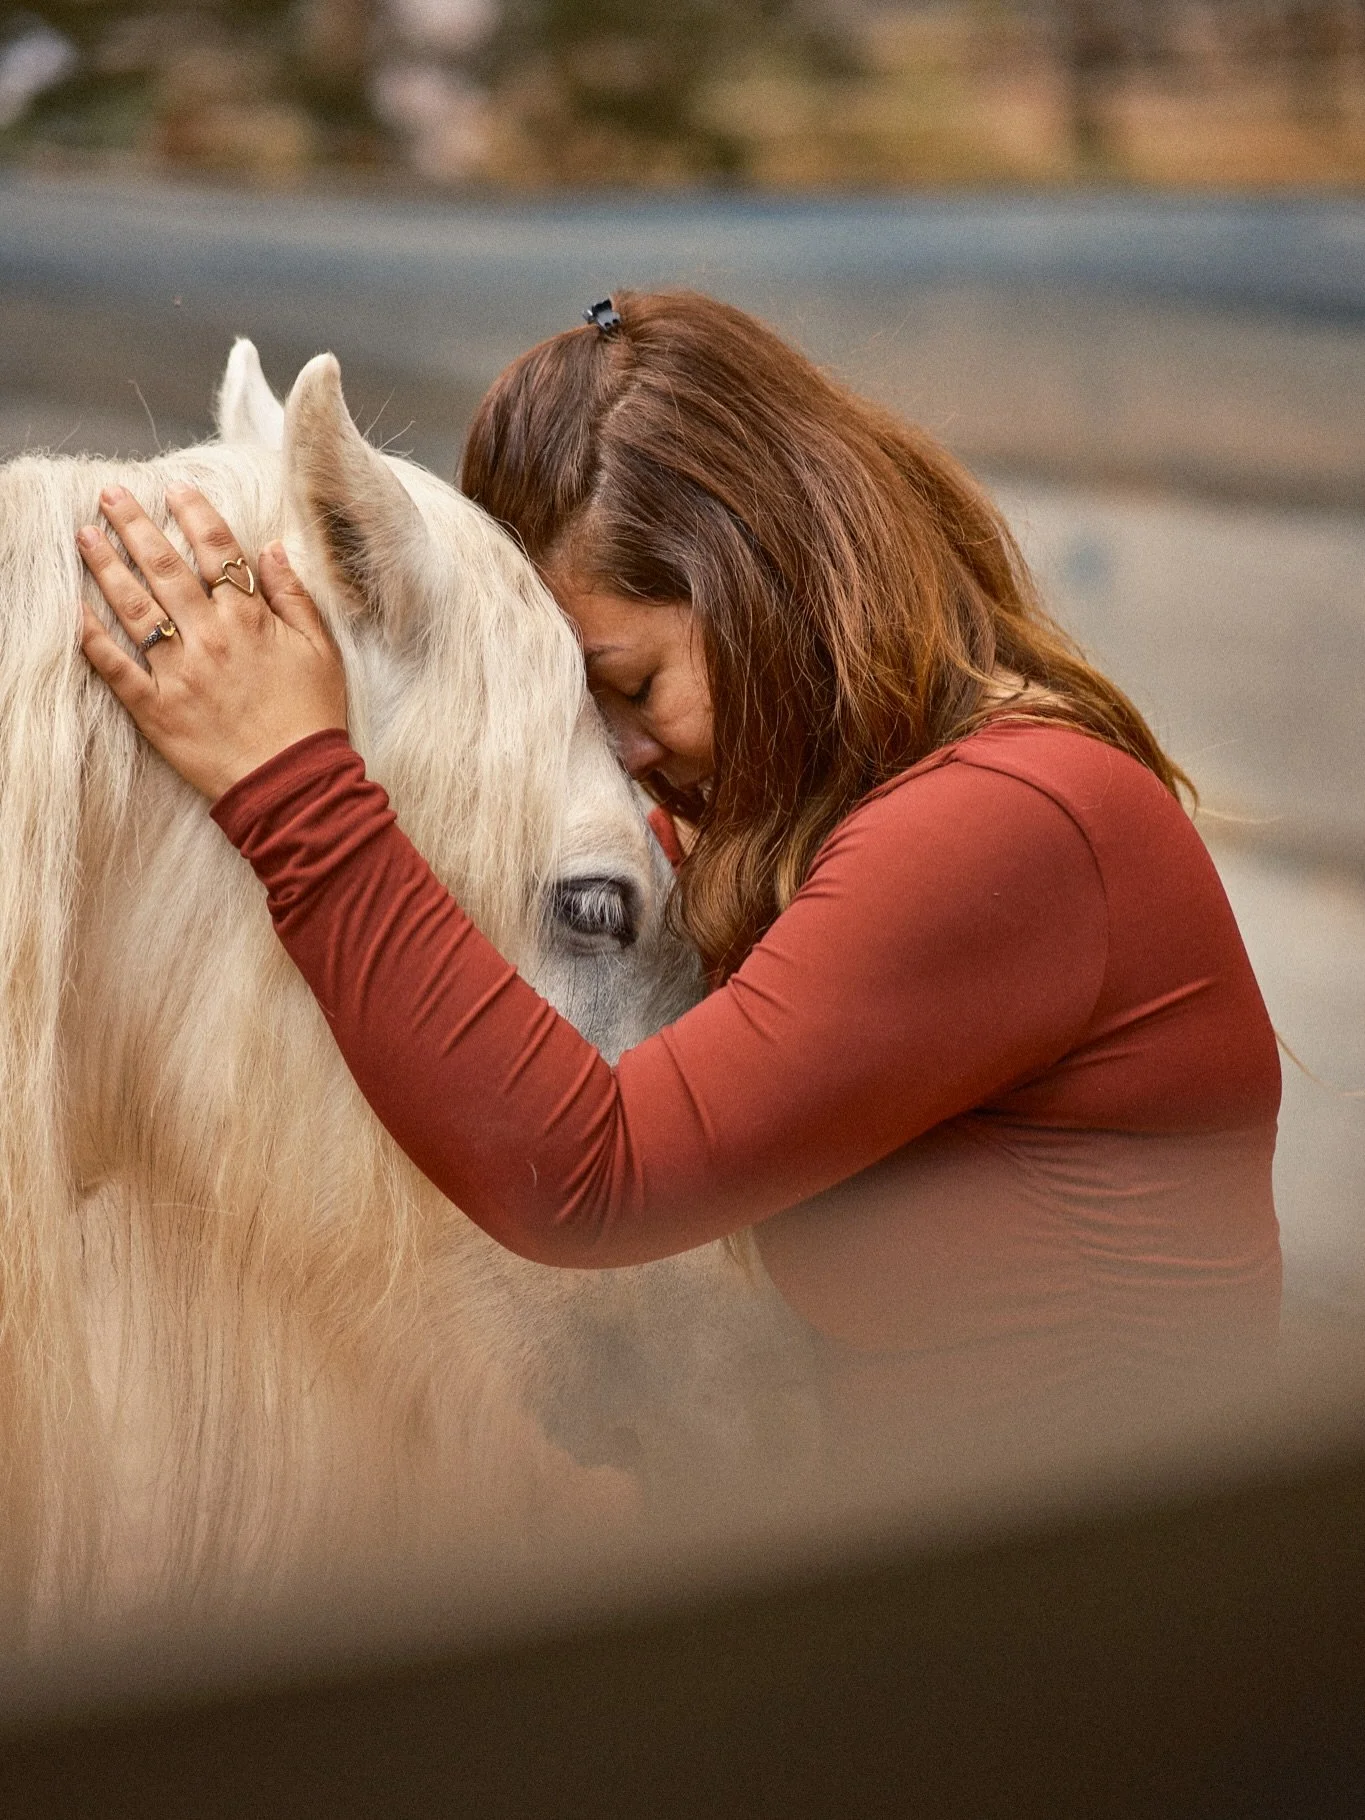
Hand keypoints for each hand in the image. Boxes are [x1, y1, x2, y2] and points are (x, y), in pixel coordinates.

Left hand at [79, 483, 348, 800]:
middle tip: (109, 495)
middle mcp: (208, 637)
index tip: (175, 489)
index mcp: (249, 620)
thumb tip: (271, 550)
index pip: (217, 551)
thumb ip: (293, 596)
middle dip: (134, 525)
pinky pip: (115, 668)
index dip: (195, 514)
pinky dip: (92, 640)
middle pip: (164, 568)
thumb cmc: (311, 718)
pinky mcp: (156, 709)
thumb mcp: (320, 650)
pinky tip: (74, 612)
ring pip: (134, 608)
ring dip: (105, 567)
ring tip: (84, 536)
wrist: (294, 783)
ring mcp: (177, 673)